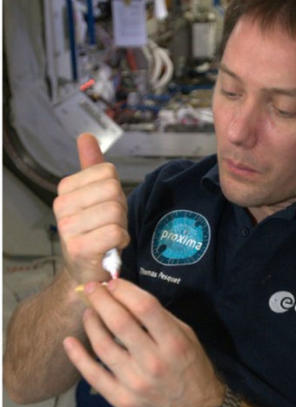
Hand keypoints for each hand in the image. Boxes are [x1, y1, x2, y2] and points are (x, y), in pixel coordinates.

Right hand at [52, 134, 128, 284]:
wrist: (86, 270)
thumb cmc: (95, 231)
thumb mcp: (94, 196)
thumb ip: (91, 166)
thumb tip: (86, 136)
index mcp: (65, 189)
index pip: (108, 173)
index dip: (116, 192)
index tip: (107, 209)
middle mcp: (61, 206)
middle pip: (114, 191)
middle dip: (121, 209)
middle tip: (110, 224)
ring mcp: (67, 227)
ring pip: (115, 211)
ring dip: (121, 226)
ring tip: (109, 236)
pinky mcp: (79, 248)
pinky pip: (115, 232)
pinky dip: (121, 240)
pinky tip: (111, 247)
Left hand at [63, 279, 222, 406]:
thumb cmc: (194, 371)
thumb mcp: (189, 339)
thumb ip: (163, 320)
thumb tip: (132, 298)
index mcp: (174, 343)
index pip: (145, 307)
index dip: (125, 290)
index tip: (113, 282)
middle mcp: (154, 361)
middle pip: (119, 322)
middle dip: (101, 299)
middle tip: (90, 288)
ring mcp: (135, 382)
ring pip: (102, 345)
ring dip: (91, 323)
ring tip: (88, 312)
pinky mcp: (121, 399)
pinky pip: (93, 374)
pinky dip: (78, 356)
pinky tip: (70, 342)